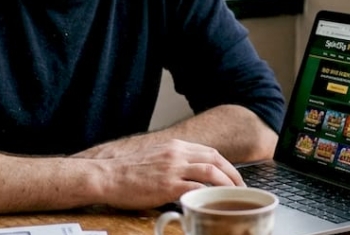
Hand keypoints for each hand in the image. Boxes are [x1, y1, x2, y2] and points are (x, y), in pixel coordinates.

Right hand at [92, 139, 244, 209]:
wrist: (108, 176)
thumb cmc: (127, 172)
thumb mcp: (155, 158)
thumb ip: (173, 162)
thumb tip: (189, 176)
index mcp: (175, 146)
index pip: (209, 152)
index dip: (226, 164)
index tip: (233, 176)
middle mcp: (177, 154)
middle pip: (216, 159)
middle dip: (233, 173)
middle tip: (241, 188)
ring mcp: (173, 168)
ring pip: (211, 171)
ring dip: (227, 183)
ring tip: (234, 195)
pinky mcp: (167, 185)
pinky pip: (196, 187)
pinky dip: (208, 194)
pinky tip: (212, 202)